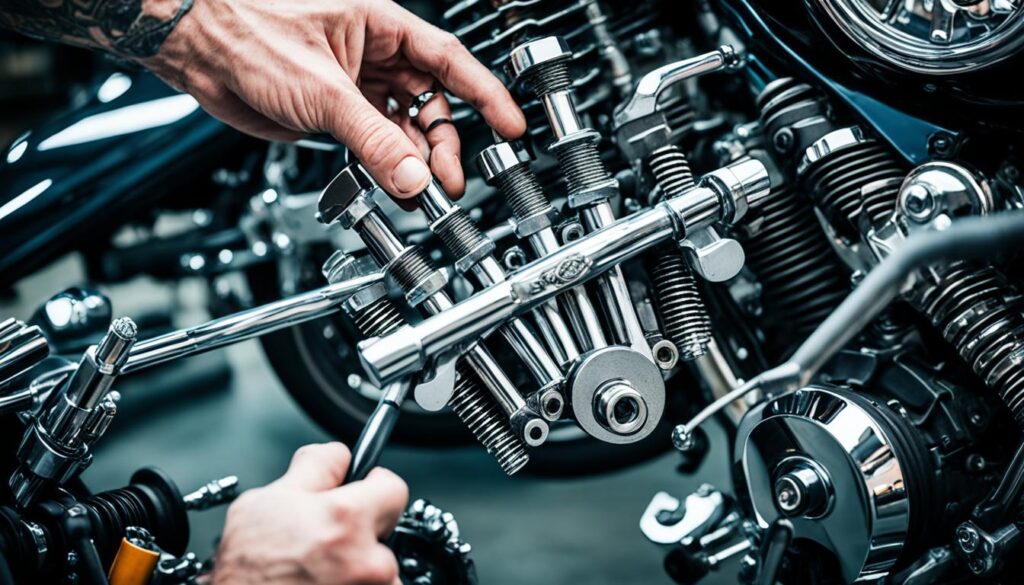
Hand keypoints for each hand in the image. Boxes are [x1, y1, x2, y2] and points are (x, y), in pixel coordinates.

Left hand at [142, 0, 525, 198]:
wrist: (196, 49)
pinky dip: (385, 166)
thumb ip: (374, 139)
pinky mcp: (332, 114)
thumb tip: (414, 177)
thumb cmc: (248, 34)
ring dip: (415, 161)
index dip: (485, 95)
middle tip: (449, 181)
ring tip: (422, 192)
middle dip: (443, 144)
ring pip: (402, 129)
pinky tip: (393, 184)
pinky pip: (372, 143)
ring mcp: (353, 87)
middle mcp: (372, 56)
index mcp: (381, 28)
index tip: (512, 125)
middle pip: (429, 104)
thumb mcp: (324, 90)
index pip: (449, 62)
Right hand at [212, 442, 408, 584]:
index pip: (394, 488)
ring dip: (358, 564)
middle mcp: (367, 560)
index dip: (374, 486)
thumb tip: (339, 455)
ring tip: (319, 567)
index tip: (363, 492)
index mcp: (345, 519)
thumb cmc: (245, 573)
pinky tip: (324, 582)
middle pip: (386, 530)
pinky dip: (354, 584)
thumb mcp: (263, 501)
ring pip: (379, 565)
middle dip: (363, 529)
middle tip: (326, 538)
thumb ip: (314, 468)